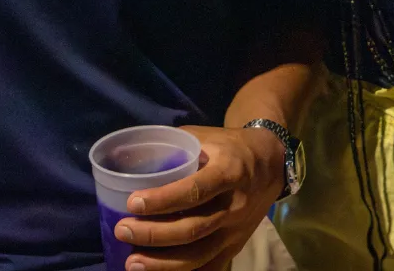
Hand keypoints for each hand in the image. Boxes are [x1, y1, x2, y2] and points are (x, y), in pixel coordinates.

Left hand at [112, 125, 285, 270]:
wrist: (270, 164)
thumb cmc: (228, 146)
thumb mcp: (204, 136)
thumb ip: (173, 146)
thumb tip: (133, 154)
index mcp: (228, 172)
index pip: (195, 190)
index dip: (163, 200)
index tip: (132, 203)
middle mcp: (235, 206)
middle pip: (193, 229)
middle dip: (154, 234)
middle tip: (123, 231)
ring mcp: (236, 231)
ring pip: (199, 255)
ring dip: (163, 263)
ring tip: (132, 262)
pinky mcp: (235, 247)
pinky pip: (209, 267)